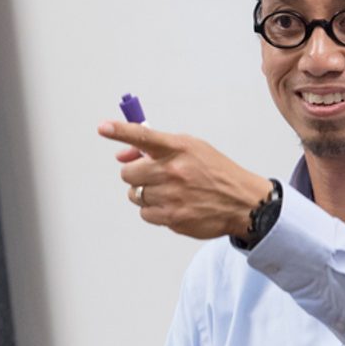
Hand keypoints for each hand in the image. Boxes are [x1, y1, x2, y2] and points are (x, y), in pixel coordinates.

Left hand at [99, 121, 273, 240]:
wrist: (242, 202)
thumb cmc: (214, 172)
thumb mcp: (192, 149)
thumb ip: (157, 148)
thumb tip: (122, 155)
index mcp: (178, 148)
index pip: (143, 136)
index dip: (120, 131)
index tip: (103, 127)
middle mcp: (173, 171)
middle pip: (128, 173)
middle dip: (135, 174)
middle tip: (151, 175)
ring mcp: (172, 196)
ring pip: (135, 195)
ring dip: (145, 194)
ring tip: (168, 192)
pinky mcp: (173, 218)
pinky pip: (145, 214)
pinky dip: (153, 211)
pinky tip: (172, 206)